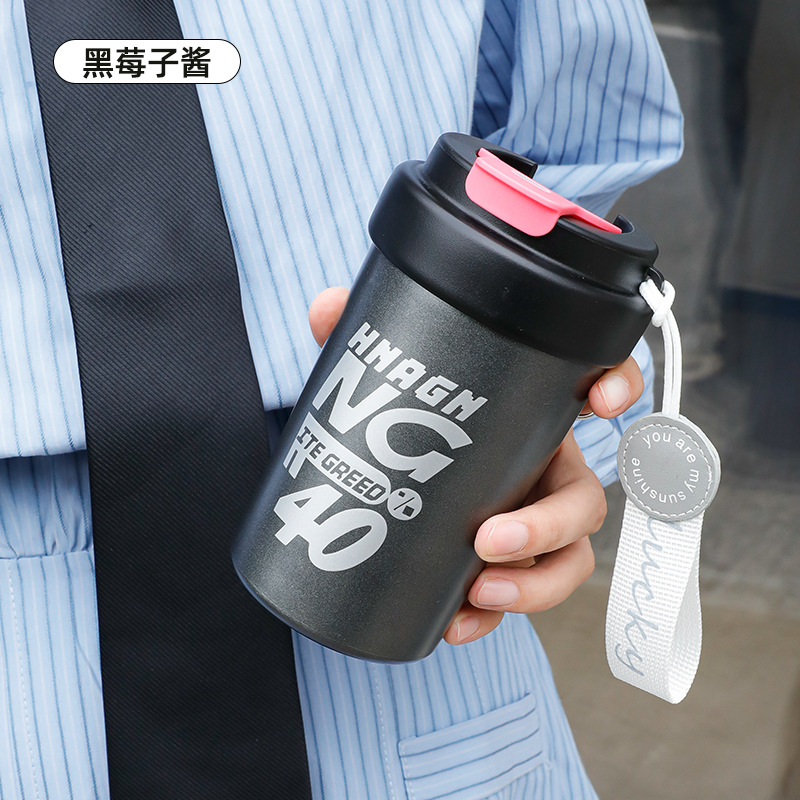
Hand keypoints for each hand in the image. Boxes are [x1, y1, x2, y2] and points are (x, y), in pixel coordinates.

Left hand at [308, 287, 644, 644]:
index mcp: (532, 411)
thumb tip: (326, 307)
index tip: (601, 399)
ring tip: (480, 596)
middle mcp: (543, 467)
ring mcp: (529, 519)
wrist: (395, 463)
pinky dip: (492, 616)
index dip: (618, 384)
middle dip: (551, 524)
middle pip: (583, 500)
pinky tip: (456, 624)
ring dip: (535, 584)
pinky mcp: (503, 562)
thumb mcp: (390, 371)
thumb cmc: (414, 415)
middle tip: (491, 540)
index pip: (596, 384)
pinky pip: (517, 594)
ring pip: (567, 559)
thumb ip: (362, 334)